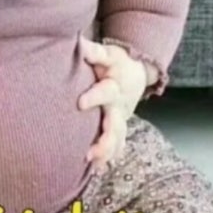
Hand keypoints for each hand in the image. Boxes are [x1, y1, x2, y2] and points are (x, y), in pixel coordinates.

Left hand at [77, 37, 147, 166]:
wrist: (136, 73)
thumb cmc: (115, 62)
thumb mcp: (107, 54)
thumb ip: (92, 50)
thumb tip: (76, 41)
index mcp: (115, 85)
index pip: (106, 91)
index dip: (94, 97)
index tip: (80, 102)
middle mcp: (119, 106)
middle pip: (115, 124)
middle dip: (105, 139)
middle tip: (90, 151)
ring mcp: (121, 119)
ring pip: (117, 139)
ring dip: (105, 152)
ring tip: (92, 163)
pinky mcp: (119, 128)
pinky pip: (116, 145)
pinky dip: (108, 157)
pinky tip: (96, 170)